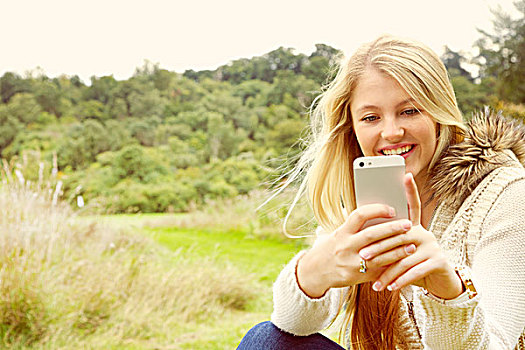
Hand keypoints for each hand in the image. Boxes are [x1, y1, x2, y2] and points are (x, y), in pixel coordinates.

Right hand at [296, 204, 414, 297]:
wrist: (315, 272)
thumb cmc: (330, 249)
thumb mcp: (337, 235)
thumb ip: (355, 228)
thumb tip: (380, 216)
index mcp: (341, 232)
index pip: (359, 216)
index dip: (377, 210)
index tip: (392, 209)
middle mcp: (345, 246)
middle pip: (372, 235)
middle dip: (392, 229)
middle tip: (408, 224)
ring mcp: (351, 263)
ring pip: (379, 256)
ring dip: (397, 250)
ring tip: (412, 245)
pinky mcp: (358, 277)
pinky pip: (378, 271)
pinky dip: (391, 267)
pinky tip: (403, 263)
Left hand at [359, 173, 463, 298]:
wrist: (438, 282)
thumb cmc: (412, 265)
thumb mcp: (399, 252)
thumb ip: (388, 243)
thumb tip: (363, 237)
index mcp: (415, 227)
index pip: (413, 206)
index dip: (410, 191)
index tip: (406, 175)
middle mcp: (425, 233)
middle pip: (398, 236)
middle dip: (379, 247)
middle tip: (363, 256)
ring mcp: (434, 246)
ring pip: (405, 257)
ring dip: (388, 272)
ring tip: (375, 281)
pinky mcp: (439, 261)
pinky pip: (415, 271)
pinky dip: (401, 280)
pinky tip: (390, 287)